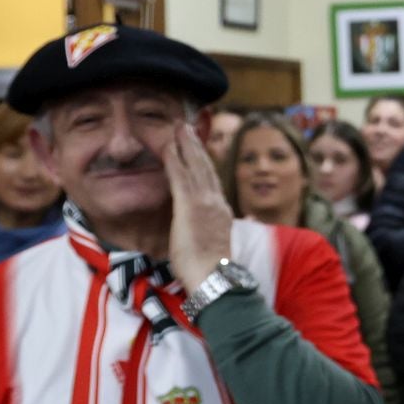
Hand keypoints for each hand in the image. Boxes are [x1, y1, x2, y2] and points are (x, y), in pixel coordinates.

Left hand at [163, 120, 234, 291]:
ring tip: (179, 127)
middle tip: (187, 126)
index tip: (197, 147)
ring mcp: (204, 202)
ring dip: (187, 144)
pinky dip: (175, 159)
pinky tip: (168, 146)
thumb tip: (235, 224)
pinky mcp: (189, 206)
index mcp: (222, 211)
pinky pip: (180, 176)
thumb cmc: (211, 269)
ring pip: (195, 166)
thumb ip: (218, 230)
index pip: (212, 180)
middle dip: (196, 145)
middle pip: (206, 167)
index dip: (204, 161)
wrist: (212, 277)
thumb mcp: (217, 244)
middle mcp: (216, 202)